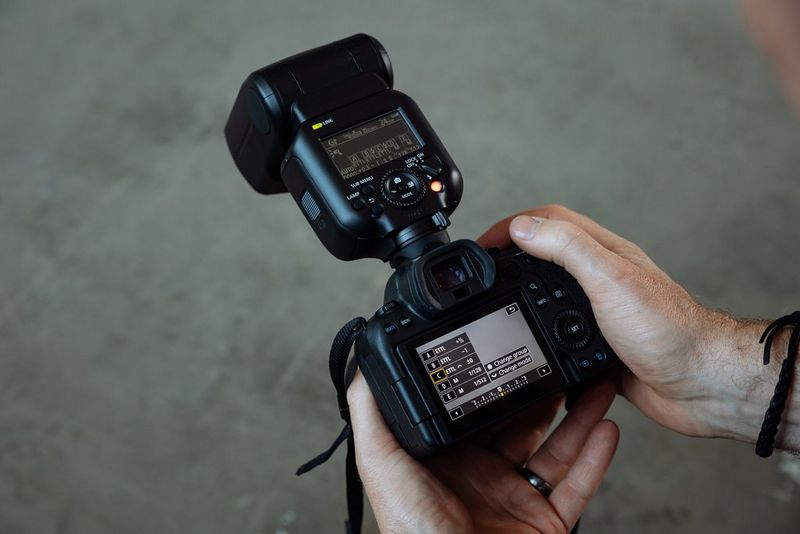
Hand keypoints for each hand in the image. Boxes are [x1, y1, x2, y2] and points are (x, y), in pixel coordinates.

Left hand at [347, 371, 618, 533]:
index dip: (494, 381)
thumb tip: (364, 368)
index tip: (509, 350)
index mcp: (447, 459)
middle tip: (558, 355)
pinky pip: (577, 486)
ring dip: (578, 414)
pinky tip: (606, 427)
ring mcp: (515, 499)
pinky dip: (596, 458)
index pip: (476, 410)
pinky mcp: (545, 524)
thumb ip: (374, 417)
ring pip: (555, 447)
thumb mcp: (383, 466)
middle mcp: (481, 475)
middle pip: (521, 422)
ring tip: (595, 380)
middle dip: (543, 390)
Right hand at [477, 205, 799, 450]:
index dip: (514, 226)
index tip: (484, 242)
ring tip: (497, 300)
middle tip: (484, 269)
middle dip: (511, 256)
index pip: (550, 222)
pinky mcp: (598, 346)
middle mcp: (600, 278)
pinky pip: (559, 334)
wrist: (700, 385)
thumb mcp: (609, 279)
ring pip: (551, 296)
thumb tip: (523, 228)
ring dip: (523, 294)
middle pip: (546, 255)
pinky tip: (529, 342)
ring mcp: (599, 312)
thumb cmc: (668, 330)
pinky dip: (539, 334)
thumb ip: (566, 249)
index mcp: (603, 253)